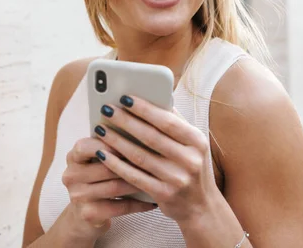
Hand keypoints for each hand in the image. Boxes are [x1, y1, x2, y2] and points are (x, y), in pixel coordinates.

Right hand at [60, 137, 157, 243]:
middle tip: (157, 159)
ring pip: (115, 186)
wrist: (84, 217)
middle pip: (106, 166)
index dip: (109, 143)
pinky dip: (139, 204)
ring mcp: (78, 197)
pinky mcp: (88, 215)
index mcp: (73, 157)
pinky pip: (120, 207)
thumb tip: (141, 127)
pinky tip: (154, 202)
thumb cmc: (99, 180)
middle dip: (133, 163)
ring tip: (158, 178)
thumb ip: (111, 144)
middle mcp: (71, 176)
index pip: (85, 145)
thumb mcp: (98, 161)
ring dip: (139, 182)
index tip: (134, 139)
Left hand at [92, 95, 219, 223]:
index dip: (145, 108)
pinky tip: (103, 154)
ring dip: (117, 141)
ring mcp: (177, 179)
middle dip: (126, 121)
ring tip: (101, 129)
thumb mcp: (193, 144)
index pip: (167, 121)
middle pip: (151, 137)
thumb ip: (176, 123)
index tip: (125, 97)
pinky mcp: (164, 194)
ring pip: (140, 156)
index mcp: (197, 141)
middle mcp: (190, 159)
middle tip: (106, 109)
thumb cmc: (191, 167)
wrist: (201, 206)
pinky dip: (117, 164)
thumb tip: (156, 97)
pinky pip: (134, 176)